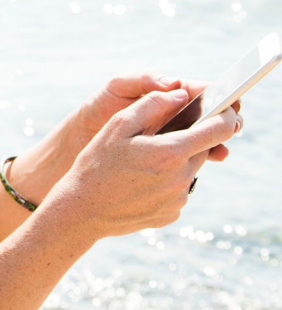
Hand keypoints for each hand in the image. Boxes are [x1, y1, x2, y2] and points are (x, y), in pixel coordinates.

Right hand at [58, 87, 240, 238]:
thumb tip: (181, 95)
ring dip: (175, 160)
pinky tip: (140, 181)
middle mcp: (182, 178)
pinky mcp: (171, 214)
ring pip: (189, 169)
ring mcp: (178, 200)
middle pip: (202, 148)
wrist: (83, 210)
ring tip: (142, 162)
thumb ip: (152, 104)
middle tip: (159, 135)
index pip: (219, 129)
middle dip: (188, 137)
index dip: (226, 114)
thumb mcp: (118, 125)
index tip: (225, 106)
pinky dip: (166, 181)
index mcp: (171, 152)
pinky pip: (178, 189)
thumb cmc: (97, 163)